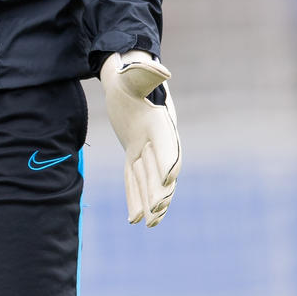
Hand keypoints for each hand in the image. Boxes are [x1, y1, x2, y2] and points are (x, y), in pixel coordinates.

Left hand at [100, 50, 180, 227]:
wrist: (127, 79)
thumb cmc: (129, 75)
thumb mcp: (132, 73)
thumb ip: (144, 73)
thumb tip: (161, 71)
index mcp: (159, 122)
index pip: (168, 145)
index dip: (168, 162)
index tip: (169, 180)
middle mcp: (157, 139)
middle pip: (161, 170)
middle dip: (160, 191)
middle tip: (157, 210)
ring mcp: (147, 148)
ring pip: (149, 180)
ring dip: (150, 202)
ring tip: (150, 224)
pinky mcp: (134, 153)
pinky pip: (135, 179)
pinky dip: (135, 198)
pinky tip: (134, 219)